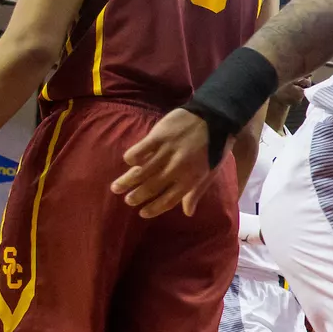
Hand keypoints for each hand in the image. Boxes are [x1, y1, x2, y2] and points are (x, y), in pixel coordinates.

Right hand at [111, 108, 226, 217]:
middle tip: (127, 201)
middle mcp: (177, 168)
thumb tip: (188, 213)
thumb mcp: (210, 172)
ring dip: (128, 181)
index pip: (169, 200)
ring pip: (142, 171)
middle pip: (152, 187)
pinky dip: (132, 157)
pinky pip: (140, 150)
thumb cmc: (215, 147)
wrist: (216, 118)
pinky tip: (129, 161)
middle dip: (137, 197)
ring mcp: (167, 152)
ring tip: (116, 188)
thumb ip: (196, 192)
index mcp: (191, 179)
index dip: (155, 208)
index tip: (143, 213)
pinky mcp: (159, 136)